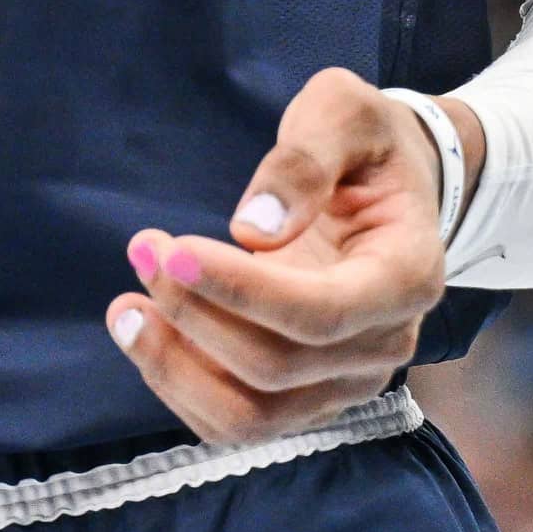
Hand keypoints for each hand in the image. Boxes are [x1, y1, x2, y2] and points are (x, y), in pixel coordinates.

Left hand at [106, 66, 458, 444]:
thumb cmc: (364, 142)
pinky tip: (143, 331)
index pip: (322, 313)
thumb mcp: (343, 111)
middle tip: (144, 248)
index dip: (240, 291)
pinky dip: (180, 385)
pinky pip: (237, 420)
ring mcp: (346, 381)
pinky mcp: (306, 396)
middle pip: (276, 366)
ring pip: (252, 415)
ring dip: (175, 366)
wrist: (387, 184)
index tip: (174, 248)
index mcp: (407, 275)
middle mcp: (385, 344)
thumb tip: (253, 229)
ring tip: (125, 308)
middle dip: (194, 312)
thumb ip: (304, 159)